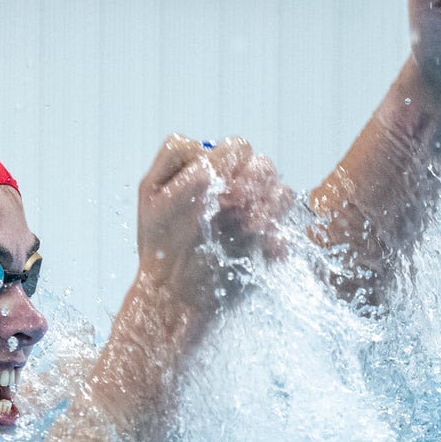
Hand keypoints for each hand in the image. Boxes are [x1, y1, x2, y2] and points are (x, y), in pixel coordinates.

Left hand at [136, 135, 292, 314]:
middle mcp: (236, 187)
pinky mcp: (267, 240)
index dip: (227, 164)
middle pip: (262, 164)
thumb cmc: (158, 245)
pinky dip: (276, 235)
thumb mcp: (154, 201)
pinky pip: (285, 232)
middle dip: (252, 180)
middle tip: (231, 203)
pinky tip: (258, 245)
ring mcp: (255, 213)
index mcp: (210, 169)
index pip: (234, 149)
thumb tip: (212, 166)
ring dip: (267, 205)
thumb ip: (181, 173)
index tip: (210, 187)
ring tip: (247, 227)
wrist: (172, 291)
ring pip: (282, 191)